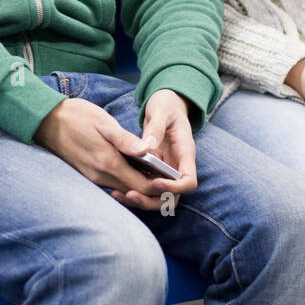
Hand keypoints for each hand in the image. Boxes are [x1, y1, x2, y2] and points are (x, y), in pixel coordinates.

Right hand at [32, 90, 195, 211]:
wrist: (45, 121)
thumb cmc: (76, 117)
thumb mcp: (103, 122)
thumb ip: (125, 140)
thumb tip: (147, 150)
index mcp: (108, 163)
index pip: (141, 186)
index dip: (160, 186)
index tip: (173, 180)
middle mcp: (100, 176)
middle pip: (134, 192)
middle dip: (153, 190)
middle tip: (171, 179)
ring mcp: (93, 178)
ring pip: (124, 189)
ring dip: (140, 185)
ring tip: (158, 174)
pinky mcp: (88, 175)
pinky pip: (113, 184)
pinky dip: (127, 180)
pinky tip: (136, 169)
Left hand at [109, 88, 196, 210]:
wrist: (166, 104)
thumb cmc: (166, 105)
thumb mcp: (161, 111)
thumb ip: (156, 128)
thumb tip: (148, 147)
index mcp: (185, 153)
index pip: (188, 181)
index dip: (174, 187)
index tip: (156, 183)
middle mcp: (177, 166)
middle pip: (172, 196)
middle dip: (153, 200)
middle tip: (131, 195)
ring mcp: (165, 170)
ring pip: (158, 196)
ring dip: (142, 200)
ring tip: (120, 195)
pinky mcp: (154, 170)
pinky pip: (146, 187)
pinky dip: (134, 191)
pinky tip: (116, 190)